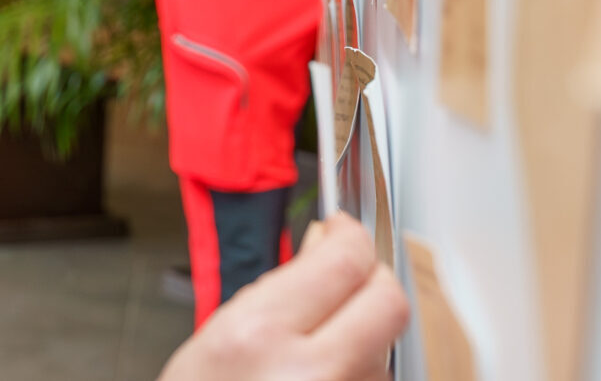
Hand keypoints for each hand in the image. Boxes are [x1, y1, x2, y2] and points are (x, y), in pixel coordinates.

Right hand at [159, 216, 407, 380]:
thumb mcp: (212, 341)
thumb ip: (271, 292)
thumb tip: (322, 250)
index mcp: (258, 337)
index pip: (345, 261)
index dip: (351, 239)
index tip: (344, 234)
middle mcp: (311, 376)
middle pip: (389, 303)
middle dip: (373, 284)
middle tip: (351, 280)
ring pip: (387, 356)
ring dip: (366, 344)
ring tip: (317, 358)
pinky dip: (359, 379)